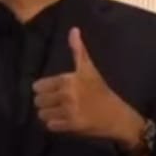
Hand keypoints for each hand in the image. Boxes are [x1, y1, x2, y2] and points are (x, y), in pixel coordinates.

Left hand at [33, 28, 144, 151]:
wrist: (117, 115)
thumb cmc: (101, 91)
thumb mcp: (89, 69)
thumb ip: (78, 51)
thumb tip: (73, 30)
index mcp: (68, 79)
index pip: (37, 86)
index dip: (44, 89)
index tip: (55, 91)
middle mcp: (67, 94)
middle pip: (37, 101)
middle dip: (45, 102)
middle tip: (58, 102)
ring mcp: (69, 110)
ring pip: (42, 114)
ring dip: (49, 114)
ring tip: (60, 111)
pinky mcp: (71, 125)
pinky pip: (50, 125)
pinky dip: (55, 124)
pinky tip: (65, 120)